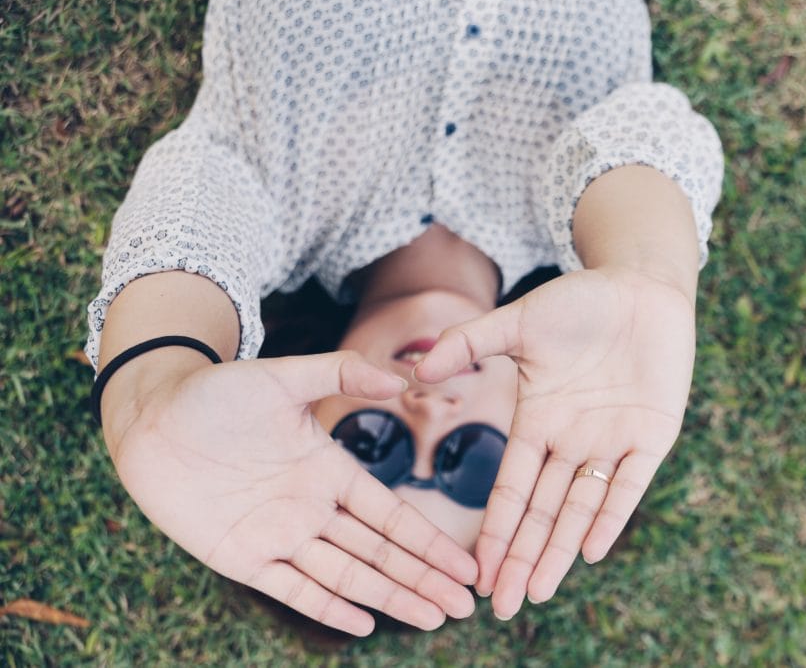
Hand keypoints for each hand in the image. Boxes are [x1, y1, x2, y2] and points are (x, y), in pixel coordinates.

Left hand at [104, 350, 477, 634]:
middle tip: (465, 606)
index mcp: (330, 471)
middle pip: (380, 553)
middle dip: (423, 579)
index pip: (391, 515)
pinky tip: (363, 623)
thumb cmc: (217, 392)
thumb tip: (401, 376)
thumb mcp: (284, 376)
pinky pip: (291, 588)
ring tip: (433, 618)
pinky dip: (327, 606)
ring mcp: (279, 536)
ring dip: (391, 596)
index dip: (429, 542)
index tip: (465, 563)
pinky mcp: (241, 557)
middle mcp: (312, 509)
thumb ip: (341, 372)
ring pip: (346, 575)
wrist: (151, 417)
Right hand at [413, 267, 695, 618]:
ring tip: (537, 592)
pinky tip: (590, 550)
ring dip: (559, 550)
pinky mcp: (652, 434)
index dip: (495, 530)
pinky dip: (611, 515)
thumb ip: (471, 343)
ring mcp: (611, 441)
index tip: (477, 571)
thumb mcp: (519, 322)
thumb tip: (419, 368)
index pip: (511, 490)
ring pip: (581, 508)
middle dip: (521, 558)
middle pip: (542, 512)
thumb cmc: (579, 301)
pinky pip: (629, 484)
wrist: (640, 285)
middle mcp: (570, 441)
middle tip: (503, 607)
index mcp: (537, 422)